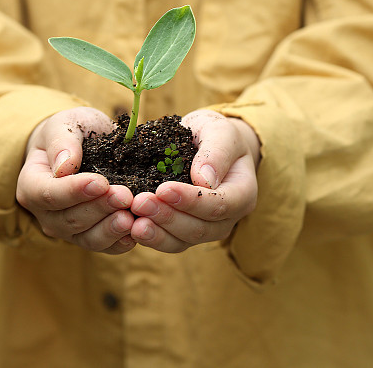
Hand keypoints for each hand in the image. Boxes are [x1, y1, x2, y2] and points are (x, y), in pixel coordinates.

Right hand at [16, 107, 135, 254]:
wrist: (83, 147)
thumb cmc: (71, 133)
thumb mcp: (65, 124)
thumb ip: (63, 141)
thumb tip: (65, 165)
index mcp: (31, 185)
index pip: (48, 194)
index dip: (74, 191)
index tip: (100, 182)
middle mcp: (46, 214)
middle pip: (70, 219)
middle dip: (99, 208)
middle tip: (125, 196)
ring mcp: (68, 230)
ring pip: (87, 238)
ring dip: (110, 229)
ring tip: (131, 218)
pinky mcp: (90, 237)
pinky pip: (105, 247)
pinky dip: (120, 242)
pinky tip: (136, 232)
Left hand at [130, 109, 259, 252]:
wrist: (203, 143)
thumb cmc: (213, 134)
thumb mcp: (218, 130)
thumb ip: (216, 151)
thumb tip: (204, 179)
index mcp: (242, 193)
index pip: (220, 204)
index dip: (192, 200)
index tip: (163, 189)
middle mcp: (227, 218)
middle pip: (201, 228)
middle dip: (168, 217)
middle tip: (139, 203)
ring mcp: (206, 229)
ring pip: (183, 241)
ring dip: (157, 233)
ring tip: (133, 222)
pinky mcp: (184, 233)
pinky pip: (169, 242)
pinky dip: (151, 237)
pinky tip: (130, 227)